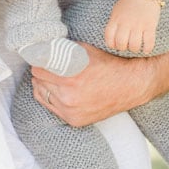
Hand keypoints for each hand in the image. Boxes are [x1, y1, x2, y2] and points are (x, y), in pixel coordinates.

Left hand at [32, 44, 155, 127]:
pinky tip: (60, 90)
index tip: (41, 57)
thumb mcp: (84, 51)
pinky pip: (52, 108)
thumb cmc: (108, 65)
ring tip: (52, 77)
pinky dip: (53, 98)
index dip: (39, 61)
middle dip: (42, 73)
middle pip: (38, 82)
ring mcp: (71, 111)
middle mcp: (69, 97)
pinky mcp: (74, 120)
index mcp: (71, 78)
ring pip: (42, 95)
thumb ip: (62, 50)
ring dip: (45, 85)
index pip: (38, 69)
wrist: (130, 86)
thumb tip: (43, 48)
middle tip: (47, 66)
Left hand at [104, 0, 160, 52]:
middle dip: (123, 48)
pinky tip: (146, 49)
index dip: (111, 44)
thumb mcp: (116, 10)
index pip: (109, 37)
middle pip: (121, 43)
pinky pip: (148, 42)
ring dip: (135, 49)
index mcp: (116, 19)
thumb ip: (114, 23)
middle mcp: (126, 22)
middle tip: (127, 45)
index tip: (116, 45)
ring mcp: (138, 24)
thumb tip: (112, 38)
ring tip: (136, 47)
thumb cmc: (129, 2)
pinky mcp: (150, 25)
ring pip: (134, 45)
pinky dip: (147, 49)